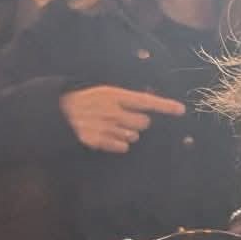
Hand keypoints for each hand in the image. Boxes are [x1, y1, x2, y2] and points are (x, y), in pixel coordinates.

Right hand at [60, 85, 184, 153]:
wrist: (59, 111)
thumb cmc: (86, 100)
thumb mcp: (105, 92)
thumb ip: (127, 99)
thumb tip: (148, 105)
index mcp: (114, 95)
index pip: (145, 101)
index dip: (164, 105)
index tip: (181, 110)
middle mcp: (112, 111)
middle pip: (144, 123)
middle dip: (140, 123)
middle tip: (125, 119)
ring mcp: (106, 127)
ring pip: (134, 137)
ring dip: (128, 133)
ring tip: (113, 127)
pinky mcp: (98, 141)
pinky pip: (122, 147)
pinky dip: (119, 144)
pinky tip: (108, 137)